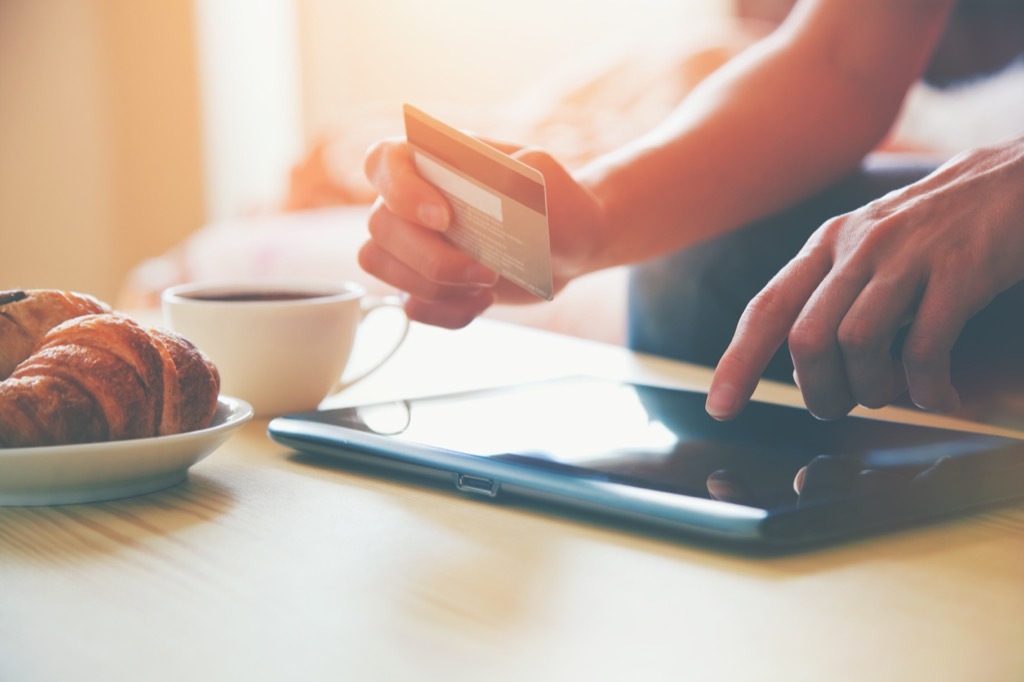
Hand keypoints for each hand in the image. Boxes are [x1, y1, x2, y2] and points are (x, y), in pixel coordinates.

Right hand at [360, 137, 607, 328]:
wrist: (569, 243)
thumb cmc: (556, 203)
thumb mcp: (550, 179)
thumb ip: (523, 174)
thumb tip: (495, 186)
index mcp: (434, 159)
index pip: (384, 160)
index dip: (399, 189)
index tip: (443, 218)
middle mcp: (411, 199)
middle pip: (380, 225)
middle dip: (430, 258)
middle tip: (486, 271)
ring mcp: (412, 244)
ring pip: (380, 265)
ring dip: (433, 286)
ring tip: (487, 284)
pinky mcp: (423, 283)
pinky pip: (411, 305)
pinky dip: (447, 311)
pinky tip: (484, 300)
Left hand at [707, 135, 1023, 419]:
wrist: (1011, 181)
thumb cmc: (931, 233)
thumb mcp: (866, 251)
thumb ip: (829, 298)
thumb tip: (804, 369)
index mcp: (825, 245)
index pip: (766, 309)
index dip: (738, 362)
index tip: (720, 408)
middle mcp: (857, 247)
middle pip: (807, 339)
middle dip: (817, 391)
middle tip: (838, 407)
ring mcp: (907, 257)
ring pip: (856, 344)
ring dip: (871, 391)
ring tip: (891, 395)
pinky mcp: (959, 271)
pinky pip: (925, 348)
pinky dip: (927, 388)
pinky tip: (938, 395)